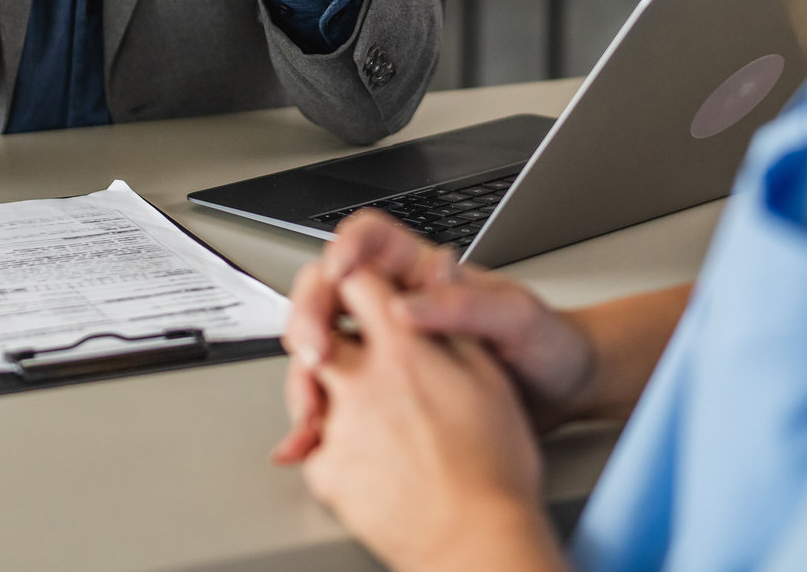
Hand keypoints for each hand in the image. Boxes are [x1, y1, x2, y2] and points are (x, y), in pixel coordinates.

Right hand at [274, 210, 596, 466]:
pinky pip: (344, 394)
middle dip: (310, 314)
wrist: (567, 397)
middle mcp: (403, 305)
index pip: (371, 239)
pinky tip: (313, 439)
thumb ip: (464, 306)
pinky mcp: (392, 392)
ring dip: (307, 371)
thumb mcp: (516, 317)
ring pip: (329, 343)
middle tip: (314, 350)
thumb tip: (407, 305)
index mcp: (427, 274)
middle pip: (332, 289)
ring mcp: (394, 350)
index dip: (347, 247)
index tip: (338, 274)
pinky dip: (322, 418)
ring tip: (311, 406)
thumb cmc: (550, 345)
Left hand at [300, 268, 562, 571]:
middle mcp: (363, 381)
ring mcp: (341, 428)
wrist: (478, 543)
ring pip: (312, 385)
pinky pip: (315, 441)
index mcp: (403, 347)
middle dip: (323, 328)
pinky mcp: (329, 473)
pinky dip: (330, 439)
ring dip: (325, 384)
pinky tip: (362, 447)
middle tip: (337, 339)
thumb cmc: (494, 467)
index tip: (357, 285)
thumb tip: (440, 263)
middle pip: (318, 330)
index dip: (355, 275)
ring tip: (359, 402)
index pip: (358, 281)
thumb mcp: (487, 373)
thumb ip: (453, 314)